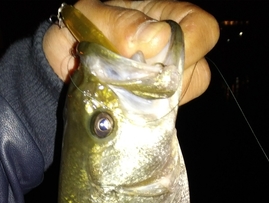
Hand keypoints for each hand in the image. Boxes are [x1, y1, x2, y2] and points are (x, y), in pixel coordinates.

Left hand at [43, 0, 218, 104]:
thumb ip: (122, 24)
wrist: (66, 65)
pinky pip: (162, 119)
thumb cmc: (83, 31)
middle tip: (127, 77)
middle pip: (196, 71)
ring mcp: (170, 82)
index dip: (188, 47)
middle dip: (161, 80)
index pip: (202, 30)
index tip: (154, 60)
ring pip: (180, 98)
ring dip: (149, 101)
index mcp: (169, 16)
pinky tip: (123, 105)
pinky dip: (141, 116)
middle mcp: (177, 50)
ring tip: (119, 89)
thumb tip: (157, 38)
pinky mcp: (159, 110)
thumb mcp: (93, 18)